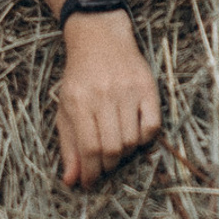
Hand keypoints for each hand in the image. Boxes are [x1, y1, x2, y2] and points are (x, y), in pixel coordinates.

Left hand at [56, 12, 161, 187]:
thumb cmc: (80, 77)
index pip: (88, 148)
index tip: (89, 182)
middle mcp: (104, 96)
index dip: (90, 172)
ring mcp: (128, 91)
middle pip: (111, 148)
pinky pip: (152, 126)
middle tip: (102, 166)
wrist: (99, 36)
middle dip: (106, 165)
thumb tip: (71, 180)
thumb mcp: (66, 107)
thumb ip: (68, 145)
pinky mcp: (147, 87)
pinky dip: (144, 138)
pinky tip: (134, 134)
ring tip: (116, 149)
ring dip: (124, 153)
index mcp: (78, 101)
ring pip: (131, 140)